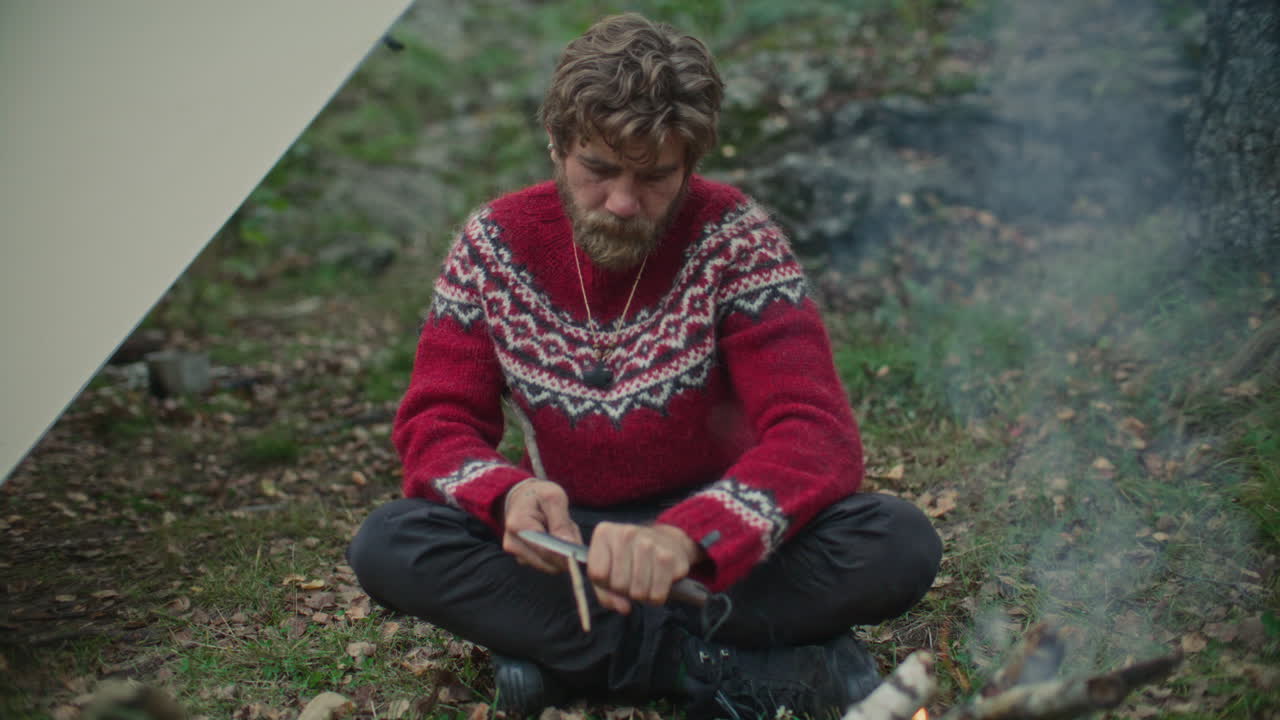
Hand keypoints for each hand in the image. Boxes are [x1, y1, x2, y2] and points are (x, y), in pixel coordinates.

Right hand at [501, 479, 582, 573]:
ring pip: (550, 565)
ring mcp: (517, 554)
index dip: (564, 554)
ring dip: (561, 552)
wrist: (523, 496)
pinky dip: (556, 554)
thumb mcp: (554, 498)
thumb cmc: (539, 495)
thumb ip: (561, 523)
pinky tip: (555, 536)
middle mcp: (513, 544)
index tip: (579, 551)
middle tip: (570, 530)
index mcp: (518, 526)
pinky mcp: (523, 559)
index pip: (544, 551)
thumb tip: (569, 546)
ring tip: (561, 530)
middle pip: (547, 562)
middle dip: (564, 551)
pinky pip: (547, 564)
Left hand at [586, 523, 702, 614]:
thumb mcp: (607, 570)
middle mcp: (626, 534)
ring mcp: (649, 543)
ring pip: (639, 592)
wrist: (664, 541)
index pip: (598, 573)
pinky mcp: (668, 557)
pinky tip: (656, 584)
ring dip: (642, 595)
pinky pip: (657, 594)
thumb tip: (623, 607)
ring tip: (644, 583)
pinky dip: (656, 597)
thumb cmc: (629, 559)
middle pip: (619, 584)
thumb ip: (605, 592)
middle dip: (625, 590)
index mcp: (604, 533)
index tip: (612, 577)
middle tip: (631, 581)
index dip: (605, 583)